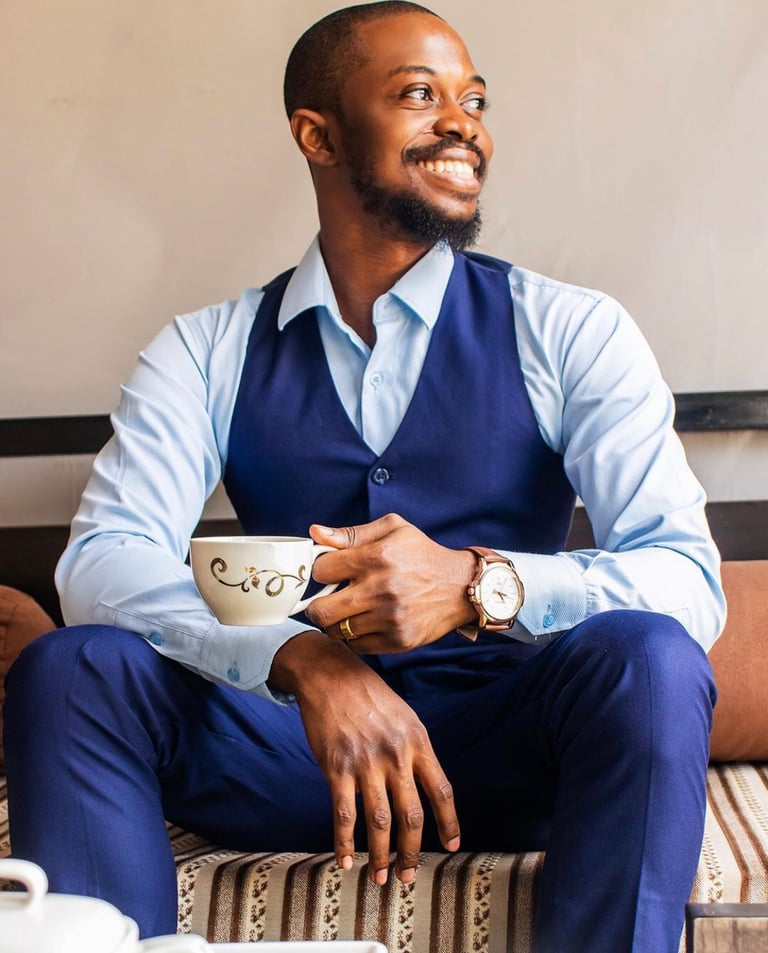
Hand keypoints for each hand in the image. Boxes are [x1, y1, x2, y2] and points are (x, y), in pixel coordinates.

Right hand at [269, 631, 459, 883]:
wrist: (328, 673)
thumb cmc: (366, 693)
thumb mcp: (403, 714)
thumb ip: (414, 749)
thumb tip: (423, 784)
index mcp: (418, 740)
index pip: (442, 790)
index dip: (449, 823)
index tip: (453, 846)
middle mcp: (396, 754)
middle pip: (412, 816)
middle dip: (412, 852)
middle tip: (409, 876)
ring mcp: (366, 763)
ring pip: (379, 822)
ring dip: (380, 856)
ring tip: (379, 878)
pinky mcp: (336, 768)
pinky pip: (344, 814)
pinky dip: (344, 842)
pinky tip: (345, 861)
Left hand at [306, 513, 475, 652]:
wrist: (461, 586)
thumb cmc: (422, 554)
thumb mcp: (392, 529)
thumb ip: (351, 533)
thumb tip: (315, 532)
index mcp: (376, 557)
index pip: (321, 571)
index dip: (321, 570)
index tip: (330, 572)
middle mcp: (381, 590)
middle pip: (320, 611)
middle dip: (317, 604)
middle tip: (327, 599)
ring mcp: (389, 619)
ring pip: (336, 631)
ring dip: (336, 622)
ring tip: (348, 610)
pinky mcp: (398, 640)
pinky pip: (357, 645)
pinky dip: (355, 636)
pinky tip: (365, 622)